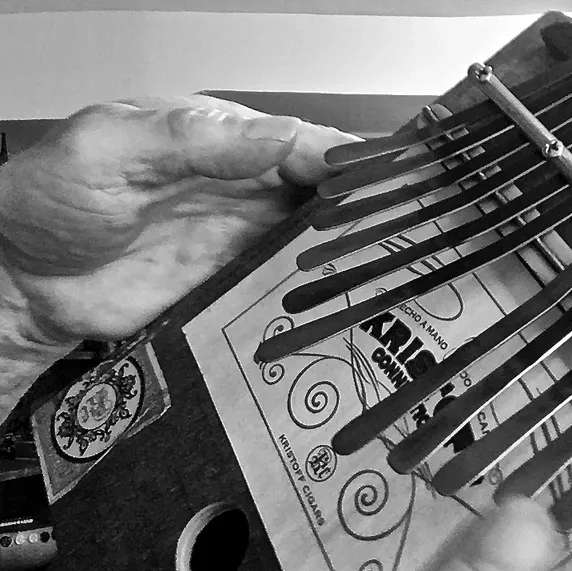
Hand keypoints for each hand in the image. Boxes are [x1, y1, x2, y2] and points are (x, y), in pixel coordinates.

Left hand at [0, 95, 359, 341]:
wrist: (20, 280)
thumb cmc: (50, 201)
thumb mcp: (113, 151)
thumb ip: (194, 142)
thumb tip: (278, 133)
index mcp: (220, 141)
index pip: (302, 143)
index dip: (347, 161)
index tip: (386, 183)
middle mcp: (241, 189)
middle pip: (322, 195)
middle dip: (364, 209)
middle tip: (405, 233)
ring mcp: (241, 242)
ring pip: (315, 244)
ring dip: (349, 255)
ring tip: (391, 273)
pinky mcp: (234, 289)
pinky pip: (286, 290)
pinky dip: (316, 296)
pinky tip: (343, 307)